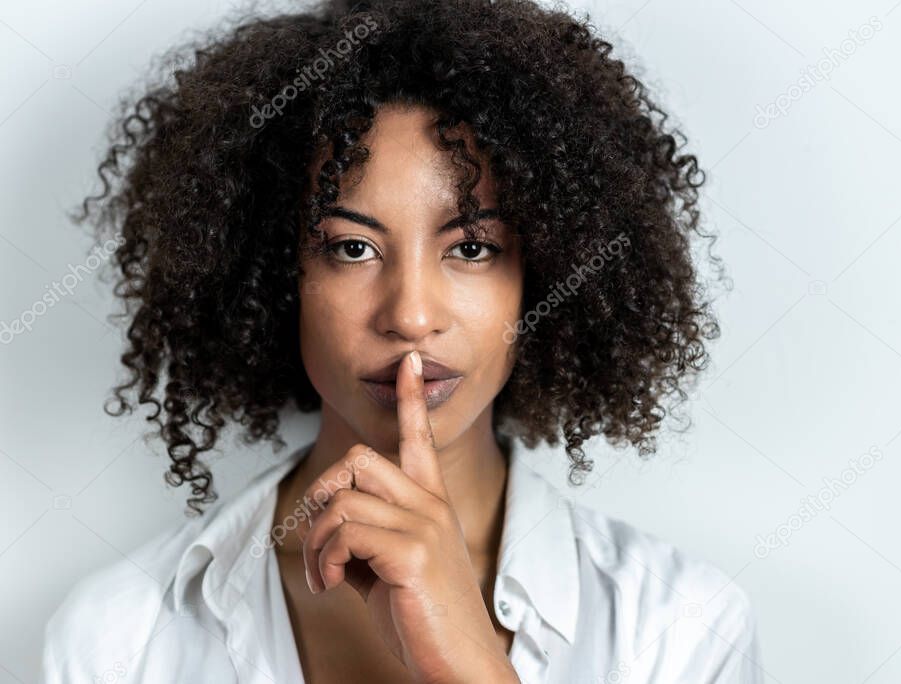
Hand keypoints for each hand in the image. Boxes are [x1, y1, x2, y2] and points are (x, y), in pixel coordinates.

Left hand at [297, 351, 519, 683]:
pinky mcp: (412, 553)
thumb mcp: (393, 571)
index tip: (406, 362)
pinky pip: (343, 532)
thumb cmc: (426, 620)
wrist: (460, 664)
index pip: (420, 439)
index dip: (410, 398)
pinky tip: (331, 587)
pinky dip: (322, 561)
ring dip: (316, 541)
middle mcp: (432, 506)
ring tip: (325, 576)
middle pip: (359, 458)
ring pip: (342, 499)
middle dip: (323, 490)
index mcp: (432, 506)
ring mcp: (425, 526)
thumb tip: (329, 535)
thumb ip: (368, 541)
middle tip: (318, 533)